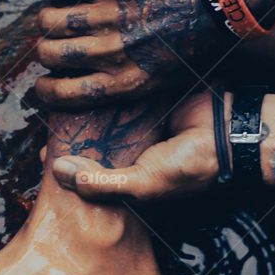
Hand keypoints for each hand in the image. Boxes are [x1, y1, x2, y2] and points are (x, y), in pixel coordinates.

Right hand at [35, 0, 217, 108]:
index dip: (45, 90)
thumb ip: (131, 84)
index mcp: (124, 81)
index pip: (65, 92)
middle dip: (45, 50)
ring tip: (53, 15)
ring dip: (47, 18)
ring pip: (52, 20)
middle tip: (52, 43)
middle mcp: (111, 52)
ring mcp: (109, 15)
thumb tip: (100, 92)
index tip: (42, 83)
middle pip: (51, 54)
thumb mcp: (167, 79)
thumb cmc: (197, 41)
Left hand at [51, 91, 219, 200]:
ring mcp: (140, 130)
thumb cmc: (190, 167)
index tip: (46, 159)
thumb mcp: (143, 184)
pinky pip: (119, 101)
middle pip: (95, 150)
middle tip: (48, 132)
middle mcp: (134, 157)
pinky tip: (81, 90)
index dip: (71, 173)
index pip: (94, 179)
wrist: (228, 130)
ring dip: (85, 117)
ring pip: (104, 124)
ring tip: (58, 109)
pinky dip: (103, 98)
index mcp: (133, 182)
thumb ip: (103, 183)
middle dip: (73, 143)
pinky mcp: (146, 105)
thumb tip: (61, 173)